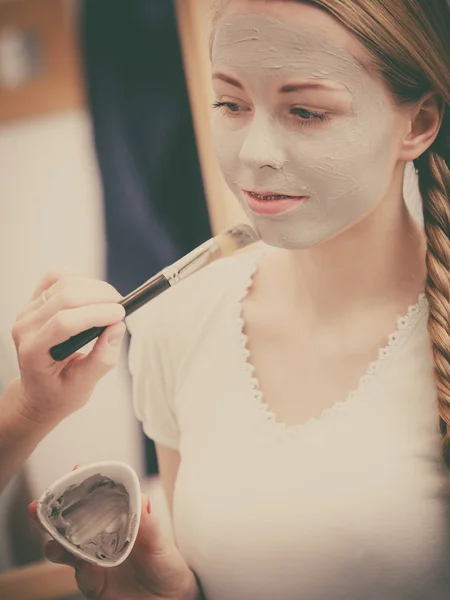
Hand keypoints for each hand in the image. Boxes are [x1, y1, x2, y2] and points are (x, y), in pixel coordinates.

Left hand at [11, 271, 125, 426]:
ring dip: (94, 288)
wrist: (39, 391)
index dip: (96, 314)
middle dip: (100, 297)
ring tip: (111, 303)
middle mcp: (25, 327)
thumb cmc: (60, 392)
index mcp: (33, 352)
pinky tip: (93, 295)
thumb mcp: (84, 386)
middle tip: (121, 307)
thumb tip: (117, 327)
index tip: (121, 315)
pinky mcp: (34, 301)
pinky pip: (56, 277)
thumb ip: (102, 359)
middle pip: (64, 297)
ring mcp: (27, 311)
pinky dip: (80, 280)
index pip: (63, 322)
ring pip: (63, 282)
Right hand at [28, 479, 199, 599]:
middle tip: (37, 507)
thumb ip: (149, 523)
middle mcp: (101, 537)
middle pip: (70, 522)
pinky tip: (85, 566)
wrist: (170, 598)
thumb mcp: (161, 542)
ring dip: (55, 544)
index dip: (84, 483)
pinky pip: (81, 576)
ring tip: (53, 542)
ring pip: (66, 550)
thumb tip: (141, 497)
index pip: (97, 497)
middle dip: (52, 513)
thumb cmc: (167, 563)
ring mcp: (94, 560)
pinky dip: (81, 571)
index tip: (76, 468)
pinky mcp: (95, 584)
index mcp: (118, 519)